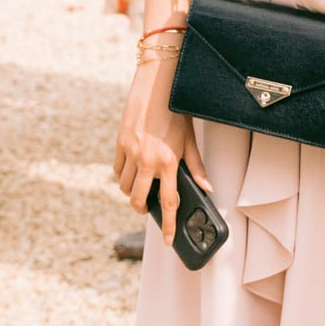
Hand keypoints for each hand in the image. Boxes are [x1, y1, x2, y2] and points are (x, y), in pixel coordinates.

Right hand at [115, 65, 208, 248]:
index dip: (168, 225)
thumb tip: (207, 188)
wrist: (157, 85)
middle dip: (142, 209)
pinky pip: (117, 169)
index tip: (168, 240)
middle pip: (139, 200)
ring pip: (125, 186)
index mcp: (168, 162)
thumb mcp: (190, 139)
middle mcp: (148, 160)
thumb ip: (196, 167)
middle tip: (147, 208)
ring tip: (141, 186)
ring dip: (132, 192)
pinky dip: (122, 175)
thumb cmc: (176, 111)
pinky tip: (131, 171)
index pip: (169, 202)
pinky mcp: (120, 143)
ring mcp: (131, 152)